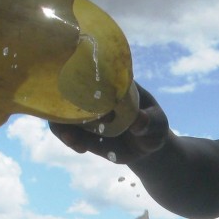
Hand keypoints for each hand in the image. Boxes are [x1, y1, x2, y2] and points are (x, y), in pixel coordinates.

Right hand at [48, 84, 168, 164]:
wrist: (143, 146)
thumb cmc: (152, 127)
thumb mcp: (157, 125)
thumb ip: (151, 123)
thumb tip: (139, 121)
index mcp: (113, 81)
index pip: (92, 69)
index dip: (85, 76)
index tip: (90, 94)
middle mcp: (93, 93)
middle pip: (67, 87)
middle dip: (65, 103)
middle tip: (77, 121)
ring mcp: (83, 110)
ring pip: (61, 110)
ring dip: (61, 124)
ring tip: (73, 140)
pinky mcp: (79, 128)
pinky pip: (65, 130)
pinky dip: (68, 138)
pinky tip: (81, 149)